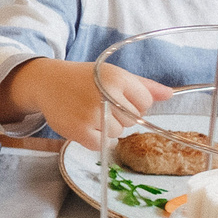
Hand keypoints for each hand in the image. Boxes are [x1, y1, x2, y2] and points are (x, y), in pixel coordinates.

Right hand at [0, 58, 172, 151]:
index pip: (145, 102)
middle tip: (98, 103)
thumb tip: (171, 94)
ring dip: (107, 127)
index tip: (114, 95)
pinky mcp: (80, 131)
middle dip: (119, 114)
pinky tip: (84, 124)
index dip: (132, 101)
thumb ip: (144, 86)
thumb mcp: (113, 75)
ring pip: (119, 132)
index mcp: (118, 78)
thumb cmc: (84, 78)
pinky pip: (101, 143)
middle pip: (133, 119)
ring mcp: (92, 114)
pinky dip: (94, 137)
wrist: (47, 82)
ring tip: (90, 113)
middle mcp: (106, 95)